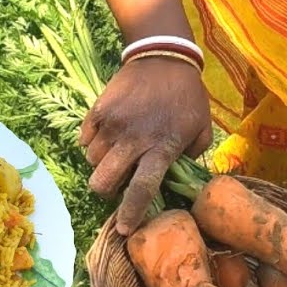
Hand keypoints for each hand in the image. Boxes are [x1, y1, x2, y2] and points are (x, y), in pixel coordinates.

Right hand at [80, 56, 212, 235]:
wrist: (163, 56)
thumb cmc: (187, 95)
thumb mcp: (201, 128)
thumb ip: (190, 157)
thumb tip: (175, 177)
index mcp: (161, 147)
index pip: (141, 189)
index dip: (130, 213)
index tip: (124, 230)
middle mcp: (133, 139)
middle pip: (104, 180)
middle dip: (106, 190)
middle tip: (115, 183)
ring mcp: (112, 124)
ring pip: (92, 161)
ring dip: (101, 165)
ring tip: (115, 154)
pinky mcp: (98, 110)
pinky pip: (84, 139)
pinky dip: (93, 143)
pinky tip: (108, 136)